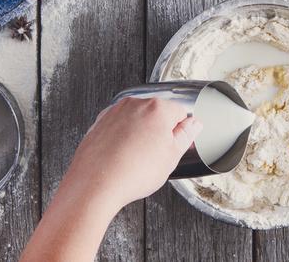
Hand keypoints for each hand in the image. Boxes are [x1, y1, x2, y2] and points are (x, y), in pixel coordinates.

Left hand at [70, 96, 202, 211]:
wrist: (95, 184)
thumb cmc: (132, 173)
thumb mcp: (172, 157)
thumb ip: (186, 135)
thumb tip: (193, 124)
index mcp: (158, 108)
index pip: (179, 112)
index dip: (180, 131)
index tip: (175, 144)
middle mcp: (135, 104)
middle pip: (156, 113)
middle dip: (159, 131)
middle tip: (156, 156)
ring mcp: (115, 112)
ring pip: (136, 120)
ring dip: (139, 134)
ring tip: (137, 159)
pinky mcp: (99, 122)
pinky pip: (118, 126)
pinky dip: (121, 137)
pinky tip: (122, 157)